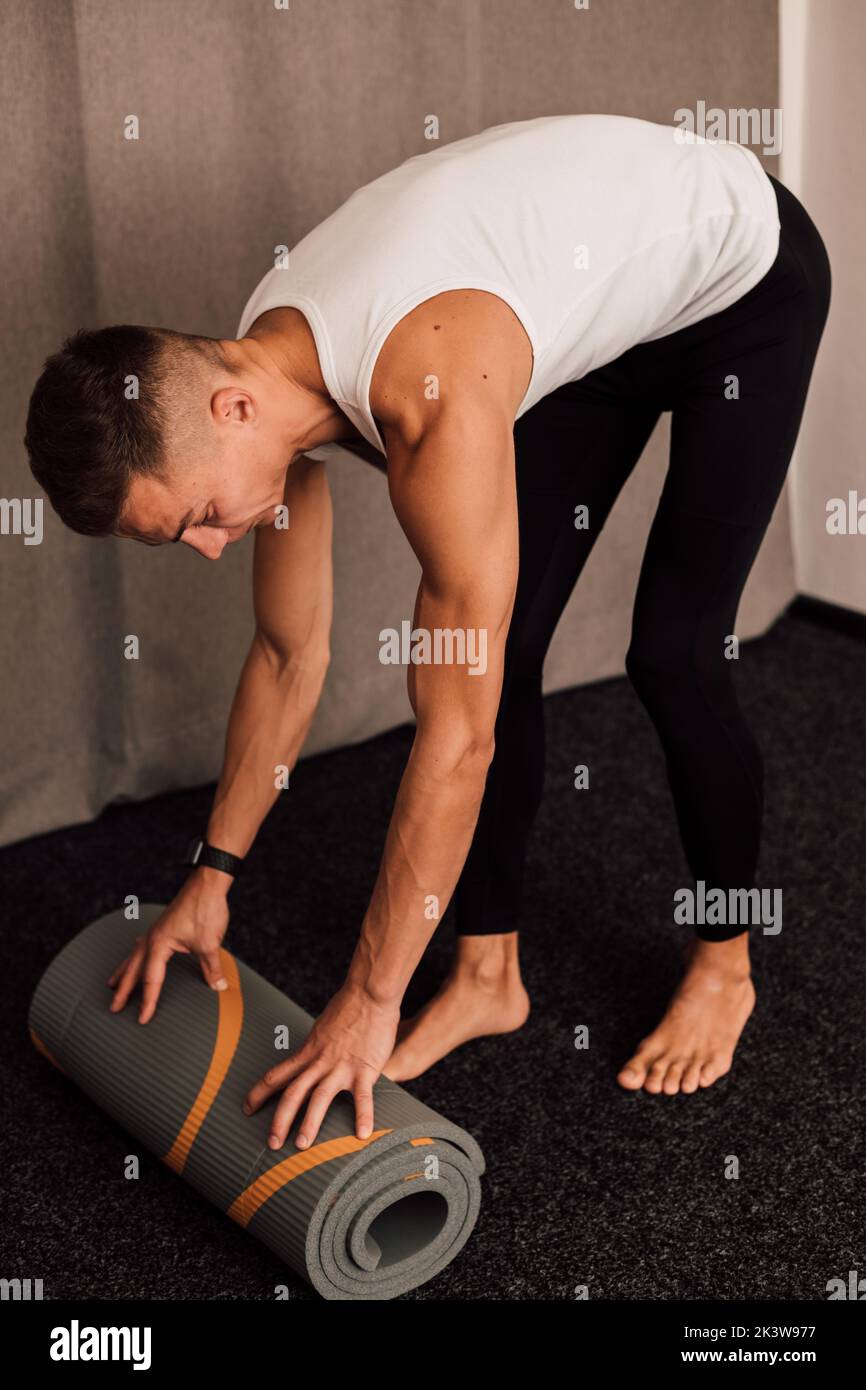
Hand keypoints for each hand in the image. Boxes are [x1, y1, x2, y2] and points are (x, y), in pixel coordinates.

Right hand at [107, 871, 230, 1022]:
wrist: (208, 883)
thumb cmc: (205, 909)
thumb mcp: (210, 944)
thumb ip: (212, 968)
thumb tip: (218, 987)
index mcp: (159, 944)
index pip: (151, 980)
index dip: (148, 1001)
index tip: (143, 1018)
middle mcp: (152, 938)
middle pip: (133, 969)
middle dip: (124, 990)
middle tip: (113, 1007)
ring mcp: (156, 930)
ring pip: (134, 956)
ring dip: (125, 971)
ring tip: (113, 984)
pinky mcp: (163, 926)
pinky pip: (144, 946)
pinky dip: (137, 955)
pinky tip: (137, 955)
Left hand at [243, 981, 399, 1150]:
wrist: (369, 993)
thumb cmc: (348, 1007)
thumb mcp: (322, 1028)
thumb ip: (317, 1048)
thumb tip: (312, 1060)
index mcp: (308, 1051)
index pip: (277, 1074)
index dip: (259, 1093)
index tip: (248, 1108)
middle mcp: (320, 1061)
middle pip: (293, 1093)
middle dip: (280, 1120)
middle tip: (272, 1143)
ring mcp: (341, 1066)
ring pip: (319, 1098)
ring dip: (309, 1123)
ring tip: (302, 1145)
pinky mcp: (364, 1069)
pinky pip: (362, 1098)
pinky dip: (362, 1117)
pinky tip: (361, 1135)